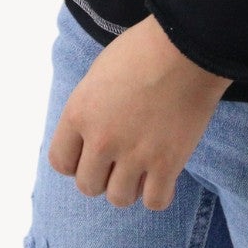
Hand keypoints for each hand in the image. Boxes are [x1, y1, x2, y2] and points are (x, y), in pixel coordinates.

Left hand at [48, 12, 233, 210]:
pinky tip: (164, 174)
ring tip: (143, 166)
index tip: (92, 152)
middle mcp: (101, 139)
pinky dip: (158, 193)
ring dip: (129, 186)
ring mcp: (134, 154)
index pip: (60, 162)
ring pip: (119, 198)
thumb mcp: (100, 72)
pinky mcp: (167, 163)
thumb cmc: (144, 49)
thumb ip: (90, 108)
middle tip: (121, 157)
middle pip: (88, 185)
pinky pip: (154, 201)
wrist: (187, 46)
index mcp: (80, 112)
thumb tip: (91, 133)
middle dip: (103, 175)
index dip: (76, 160)